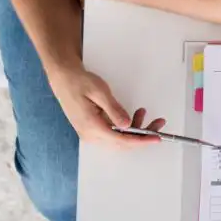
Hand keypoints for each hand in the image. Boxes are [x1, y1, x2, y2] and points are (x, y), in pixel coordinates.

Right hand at [48, 63, 162, 148]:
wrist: (63, 77)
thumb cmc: (79, 81)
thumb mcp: (100, 92)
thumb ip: (114, 110)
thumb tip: (127, 125)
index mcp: (91, 126)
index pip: (121, 140)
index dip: (141, 140)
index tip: (156, 137)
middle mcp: (90, 134)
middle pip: (122, 143)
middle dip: (142, 135)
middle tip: (158, 124)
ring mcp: (89, 133)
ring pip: (118, 139)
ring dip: (134, 129)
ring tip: (143, 112)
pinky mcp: (91, 129)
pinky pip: (112, 133)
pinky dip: (125, 126)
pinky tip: (132, 116)